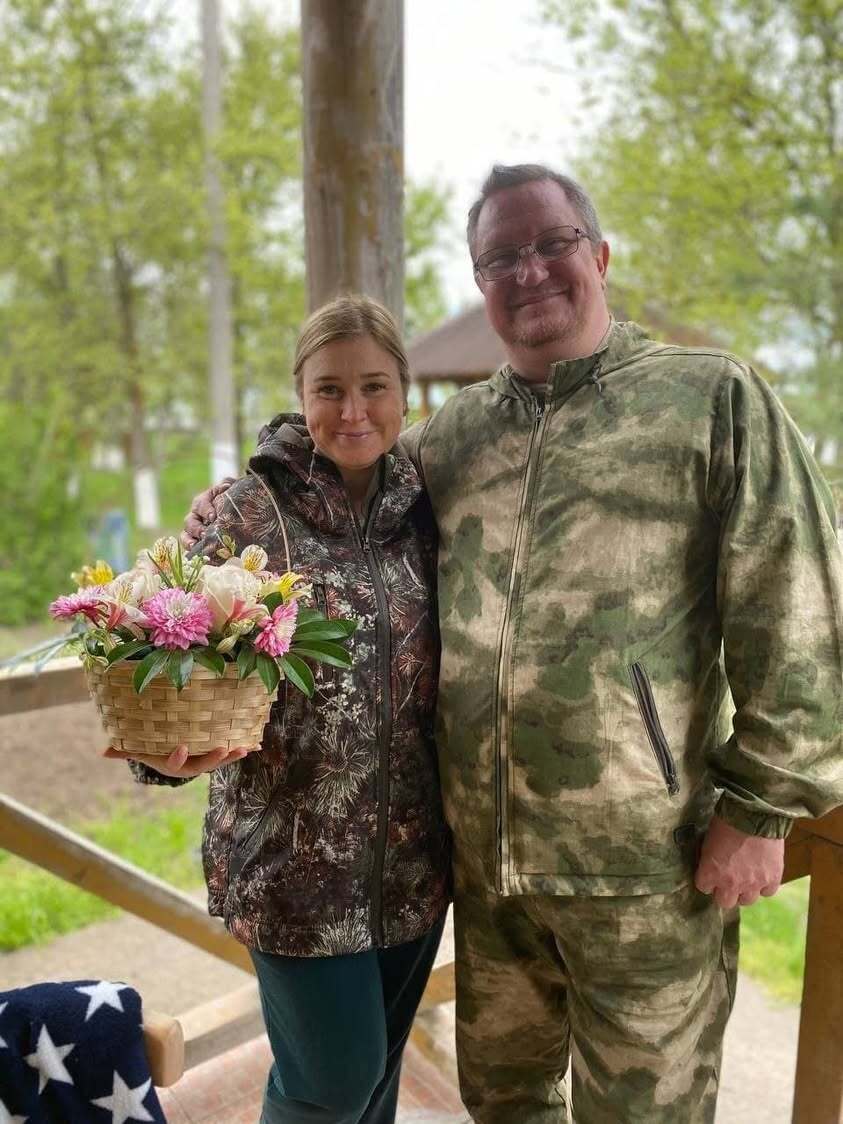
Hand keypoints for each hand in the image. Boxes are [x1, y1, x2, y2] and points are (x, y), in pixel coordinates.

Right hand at [103, 742, 256, 777]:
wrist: (173, 758)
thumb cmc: (155, 750)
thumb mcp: (141, 750)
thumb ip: (125, 750)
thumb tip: (104, 751)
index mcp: (173, 765)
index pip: (176, 764)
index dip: (179, 757)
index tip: (182, 747)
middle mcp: (191, 767)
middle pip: (204, 765)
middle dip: (214, 757)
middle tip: (223, 748)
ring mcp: (205, 762)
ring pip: (220, 762)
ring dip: (232, 755)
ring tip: (243, 748)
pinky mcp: (216, 756)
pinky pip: (229, 754)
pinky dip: (241, 750)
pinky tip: (255, 745)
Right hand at [180, 477, 236, 547]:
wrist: (236, 512)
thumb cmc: (231, 499)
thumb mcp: (229, 490)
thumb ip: (227, 485)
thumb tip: (226, 484)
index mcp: (202, 502)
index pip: (201, 505)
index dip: (206, 510)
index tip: (213, 516)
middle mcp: (196, 517)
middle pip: (190, 523)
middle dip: (196, 529)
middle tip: (204, 534)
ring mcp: (196, 532)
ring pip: (186, 536)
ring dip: (189, 542)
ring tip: (194, 547)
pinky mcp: (200, 544)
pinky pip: (194, 550)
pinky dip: (197, 554)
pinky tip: (203, 559)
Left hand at [694, 814, 783, 907]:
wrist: (755, 814)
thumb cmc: (727, 821)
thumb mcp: (709, 839)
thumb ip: (709, 858)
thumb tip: (711, 864)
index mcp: (711, 873)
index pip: (704, 887)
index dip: (707, 878)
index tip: (710, 872)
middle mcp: (731, 884)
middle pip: (725, 902)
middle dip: (724, 891)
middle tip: (728, 879)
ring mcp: (753, 884)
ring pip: (747, 900)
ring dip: (745, 890)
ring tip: (746, 876)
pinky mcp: (772, 879)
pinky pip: (767, 892)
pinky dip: (764, 885)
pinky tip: (762, 874)